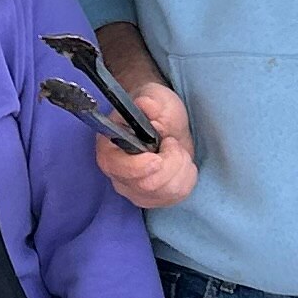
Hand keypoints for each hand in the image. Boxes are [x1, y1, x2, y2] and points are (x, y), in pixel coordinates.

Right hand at [96, 80, 197, 209]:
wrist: (165, 121)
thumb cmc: (155, 109)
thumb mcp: (154, 99)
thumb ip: (150, 102)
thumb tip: (145, 104)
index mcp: (110, 148)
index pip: (117, 168)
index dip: (139, 166)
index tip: (157, 156)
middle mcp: (118, 175)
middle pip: (146, 185)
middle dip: (170, 162)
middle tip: (172, 142)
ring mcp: (136, 191)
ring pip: (166, 193)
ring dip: (181, 168)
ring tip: (176, 149)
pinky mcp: (155, 198)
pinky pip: (177, 196)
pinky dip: (187, 178)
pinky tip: (181, 163)